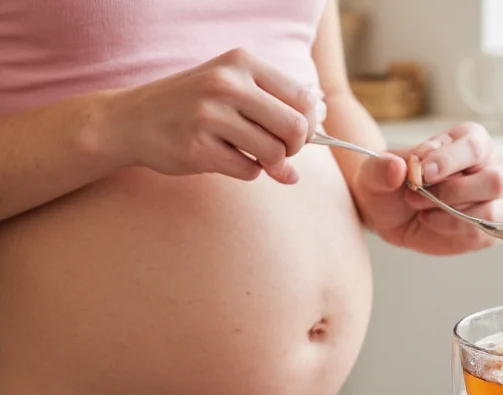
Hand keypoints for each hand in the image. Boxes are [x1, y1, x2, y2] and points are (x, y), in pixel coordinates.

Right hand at [108, 48, 320, 183]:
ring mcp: (210, 115)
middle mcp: (227, 84)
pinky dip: (247, 172)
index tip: (295, 134)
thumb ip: (276, 110)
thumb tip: (319, 139)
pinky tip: (227, 159)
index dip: (308, 124)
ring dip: (270, 163)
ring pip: (274, 154)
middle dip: (294, 148)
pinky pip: (248, 171)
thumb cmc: (193, 105)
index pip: (304, 99)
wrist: (131, 119)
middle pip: (295, 128)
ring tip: (251, 155)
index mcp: (242, 63)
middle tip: (278, 151)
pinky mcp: (198, 148)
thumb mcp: (233, 90)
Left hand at [352, 122, 502, 254]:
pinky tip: (433, 222)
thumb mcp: (375, 173)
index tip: (422, 174)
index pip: (473, 147)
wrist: (392, 213)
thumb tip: (397, 166)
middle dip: (451, 192)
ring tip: (423, 210)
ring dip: (452, 214)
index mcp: (471, 139)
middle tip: (416, 196)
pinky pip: (483, 232)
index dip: (448, 162)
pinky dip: (454, 229)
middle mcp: (493, 165)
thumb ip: (381, 167)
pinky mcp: (492, 225)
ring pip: (492, 210)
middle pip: (493, 180)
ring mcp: (498, 198)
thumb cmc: (392, 185)